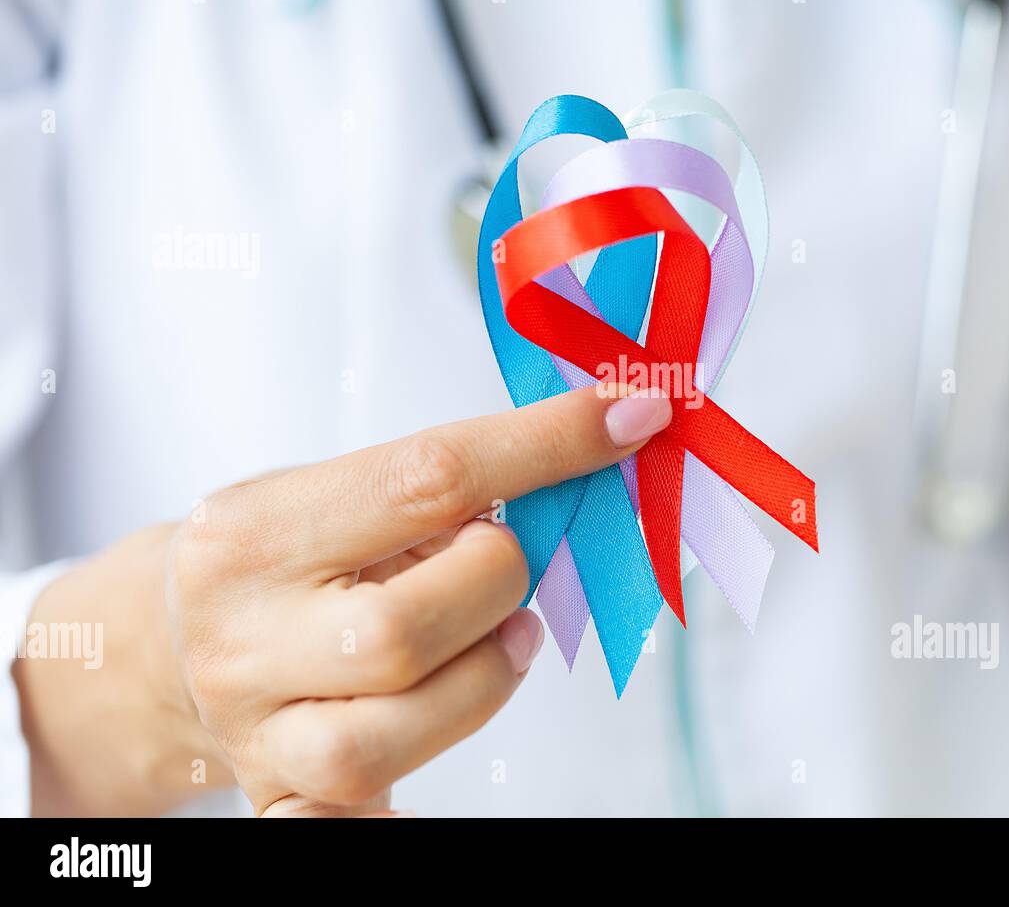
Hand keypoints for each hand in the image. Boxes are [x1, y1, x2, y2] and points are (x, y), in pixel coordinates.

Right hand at [15, 385, 671, 815]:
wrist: (153, 647)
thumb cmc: (267, 558)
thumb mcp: (320, 495)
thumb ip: (430, 488)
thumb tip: (574, 466)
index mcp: (255, 534)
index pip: (425, 478)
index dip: (545, 446)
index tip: (626, 417)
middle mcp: (243, 637)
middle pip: (404, 629)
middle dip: (496, 582)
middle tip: (504, 559)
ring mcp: (258, 729)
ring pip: (393, 732)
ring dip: (485, 677)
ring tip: (500, 636)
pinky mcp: (281, 797)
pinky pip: (353, 819)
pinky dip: (417, 781)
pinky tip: (443, 716)